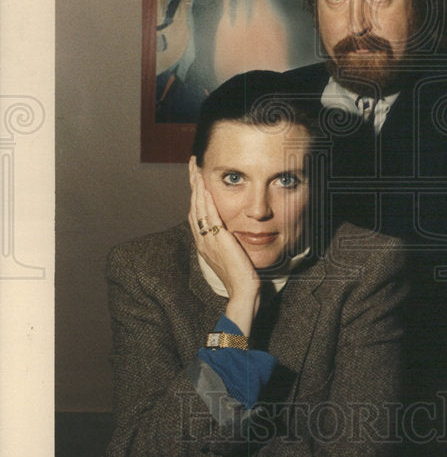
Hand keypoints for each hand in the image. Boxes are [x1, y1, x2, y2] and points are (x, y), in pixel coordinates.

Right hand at [188, 157, 260, 333]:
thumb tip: (234, 232)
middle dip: (193, 183)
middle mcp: (202, 239)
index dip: (196, 194)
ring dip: (196, 185)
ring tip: (195, 167)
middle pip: (193, 205)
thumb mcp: (233, 255)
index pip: (197, 213)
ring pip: (198, 206)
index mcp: (205, 243)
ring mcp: (207, 239)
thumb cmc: (243, 277)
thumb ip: (230, 242)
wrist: (243, 292)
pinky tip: (203, 184)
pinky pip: (208, 213)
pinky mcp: (217, 238)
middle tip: (192, 164)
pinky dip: (204, 197)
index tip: (196, 178)